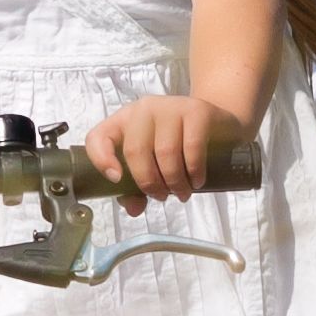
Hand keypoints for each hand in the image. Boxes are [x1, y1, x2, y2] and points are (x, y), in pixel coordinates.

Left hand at [82, 92, 245, 207]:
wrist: (217, 125)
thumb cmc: (178, 146)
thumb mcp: (153, 166)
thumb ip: (136, 189)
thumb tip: (134, 209)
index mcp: (124, 122)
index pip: (98, 137)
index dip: (101, 159)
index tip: (116, 180)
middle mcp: (143, 110)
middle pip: (135, 150)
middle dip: (149, 182)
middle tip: (162, 197)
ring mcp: (170, 106)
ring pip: (165, 151)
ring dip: (174, 181)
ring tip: (182, 193)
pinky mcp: (196, 110)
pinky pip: (191, 146)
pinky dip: (194, 171)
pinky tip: (197, 181)